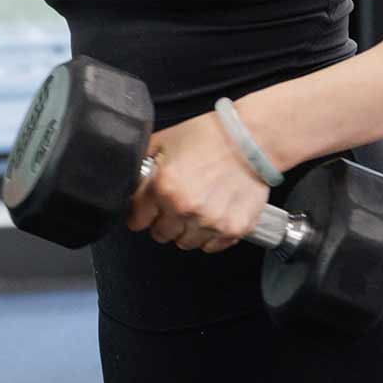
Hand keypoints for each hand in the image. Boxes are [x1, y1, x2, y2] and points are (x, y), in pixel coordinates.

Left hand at [125, 110, 267, 253]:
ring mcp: (210, 221)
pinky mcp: (233, 228)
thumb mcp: (164, 141)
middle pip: (160, 234)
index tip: (148, 209)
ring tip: (198, 206)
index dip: (141, 212)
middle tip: (177, 203)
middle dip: (164, 220)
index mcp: (163, 186)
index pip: (136, 220)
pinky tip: (214, 214)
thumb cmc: (210, 136)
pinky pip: (212, 246)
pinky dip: (211, 235)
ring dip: (187, 229)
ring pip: (185, 243)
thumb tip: (130, 182)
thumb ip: (142, 166)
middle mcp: (184, 208)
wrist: (252, 138)